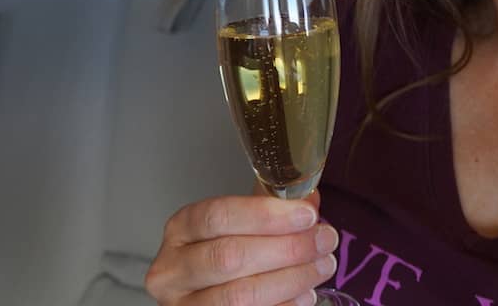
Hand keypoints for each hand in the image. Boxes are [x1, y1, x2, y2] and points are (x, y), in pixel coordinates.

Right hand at [145, 191, 338, 305]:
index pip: (217, 216)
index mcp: (181, 229)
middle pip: (230, 256)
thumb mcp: (244, 223)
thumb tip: (310, 201)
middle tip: (325, 240)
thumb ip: (273, 209)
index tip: (306, 215)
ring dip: (291, 280)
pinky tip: (305, 295)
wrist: (210, 291)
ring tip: (322, 267)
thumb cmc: (228, 251)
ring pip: (239, 296)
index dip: (265, 215)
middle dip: (287, 248)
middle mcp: (172, 270)